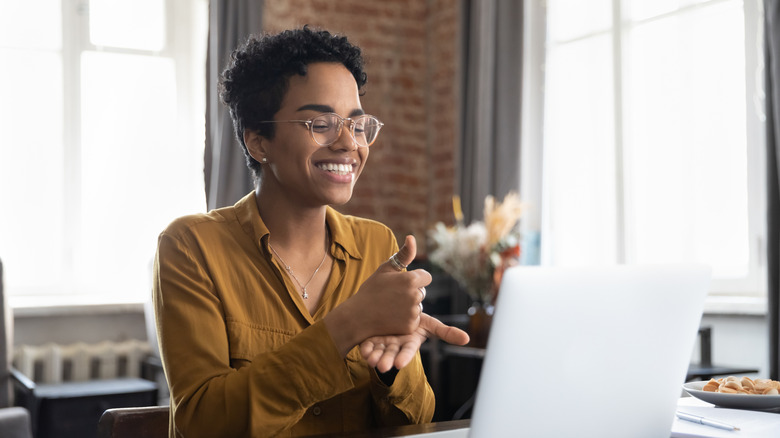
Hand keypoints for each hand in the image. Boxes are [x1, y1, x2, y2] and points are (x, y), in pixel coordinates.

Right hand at [323, 235, 431, 355]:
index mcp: (411, 279)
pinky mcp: (411, 326)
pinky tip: (392, 317)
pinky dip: (406, 319)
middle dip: (412, 292)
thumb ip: (403, 254)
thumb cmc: (371, 289)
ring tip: (390, 306)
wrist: (358, 316)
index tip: (401, 282)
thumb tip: (412, 237)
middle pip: (422, 292)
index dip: (415, 279)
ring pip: (418, 306)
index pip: (426, 277)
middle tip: (392, 295)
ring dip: (409, 306)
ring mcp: (413, 312)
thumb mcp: (385, 269)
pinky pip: (414, 319)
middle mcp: (415, 296)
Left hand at [360, 313, 469, 371]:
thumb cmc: (415, 319)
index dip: (404, 357)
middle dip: (387, 361)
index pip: (408, 351)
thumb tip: (467, 339)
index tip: (399, 365)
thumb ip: (446, 332)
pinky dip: (366, 349)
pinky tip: (364, 350)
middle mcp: (396, 344)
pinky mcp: (372, 339)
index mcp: (410, 341)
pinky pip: (368, 345)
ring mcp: (384, 343)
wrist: (395, 309)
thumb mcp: (430, 324)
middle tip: (382, 366)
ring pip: (379, 352)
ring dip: (375, 357)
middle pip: (392, 354)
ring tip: (371, 360)